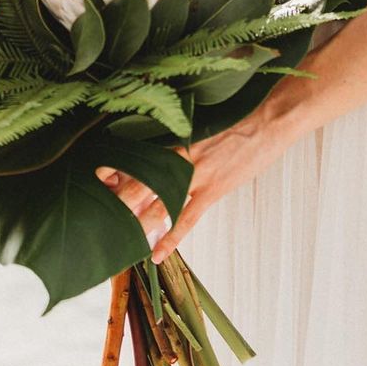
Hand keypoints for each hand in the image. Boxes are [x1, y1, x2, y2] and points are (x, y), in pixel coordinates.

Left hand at [94, 109, 293, 264]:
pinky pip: (186, 219)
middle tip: (97, 214)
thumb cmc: (238, 112)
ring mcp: (196, 173)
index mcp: (176, 133)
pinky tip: (156, 253)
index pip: (138, 152)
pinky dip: (170, 238)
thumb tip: (166, 131)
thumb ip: (183, 126)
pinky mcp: (213, 189)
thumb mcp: (205, 114)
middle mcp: (179, 153)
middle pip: (140, 179)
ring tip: (118, 238)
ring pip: (157, 202)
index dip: (118, 166)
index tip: (99, 175)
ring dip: (137, 221)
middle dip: (118, 198)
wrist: (269, 119)